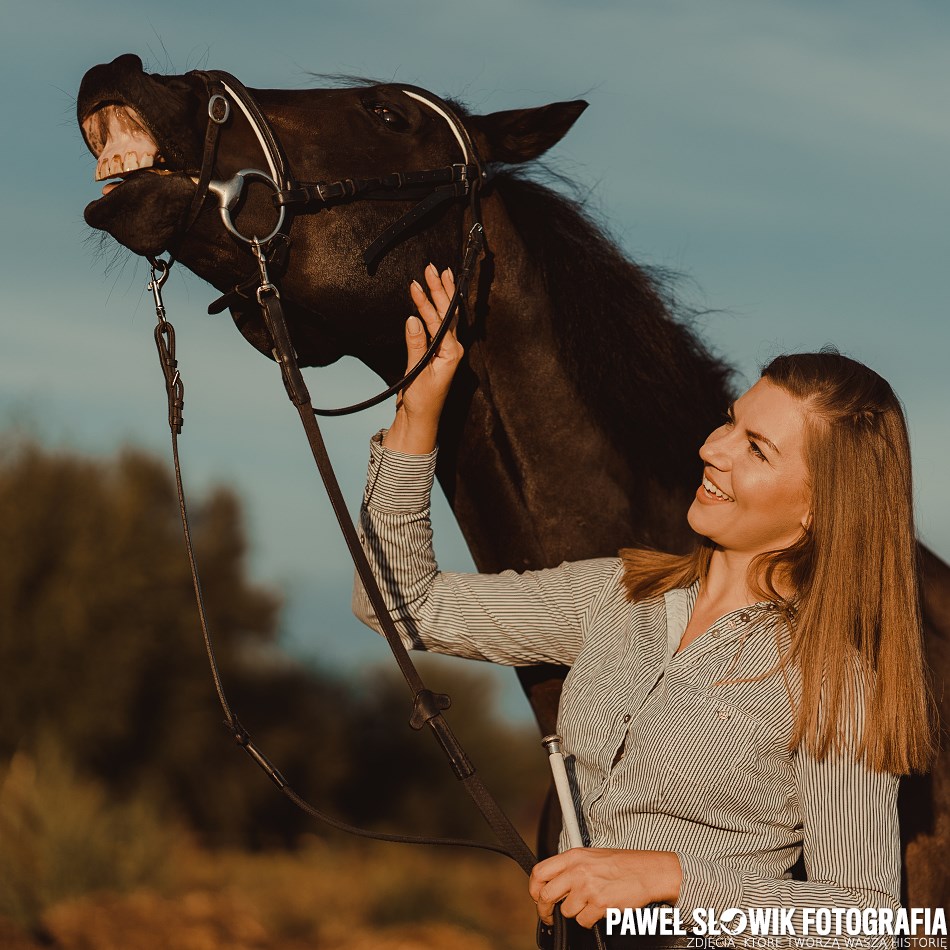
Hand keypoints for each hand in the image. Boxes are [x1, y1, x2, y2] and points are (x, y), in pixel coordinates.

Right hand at [383, 263, 461, 454]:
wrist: (419, 421)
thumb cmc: (421, 402)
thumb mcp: (417, 374)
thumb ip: (416, 345)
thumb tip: (413, 318)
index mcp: (451, 353)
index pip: (440, 320)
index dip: (430, 300)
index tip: (419, 282)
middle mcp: (451, 349)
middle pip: (447, 313)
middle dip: (440, 289)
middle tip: (432, 268)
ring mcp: (444, 351)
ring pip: (443, 318)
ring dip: (439, 296)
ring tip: (437, 275)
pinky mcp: (435, 354)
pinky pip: (436, 326)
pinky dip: (431, 310)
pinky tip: (430, 298)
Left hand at [529, 848, 681, 929]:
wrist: (648, 872)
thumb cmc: (622, 864)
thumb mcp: (591, 856)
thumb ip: (570, 867)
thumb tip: (552, 884)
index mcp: (573, 856)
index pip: (539, 872)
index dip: (534, 888)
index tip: (537, 897)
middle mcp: (577, 871)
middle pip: (545, 895)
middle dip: (545, 910)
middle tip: (550, 915)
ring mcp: (588, 888)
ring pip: (566, 911)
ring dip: (575, 913)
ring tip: (589, 904)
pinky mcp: (599, 904)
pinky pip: (583, 922)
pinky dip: (589, 921)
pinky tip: (599, 910)